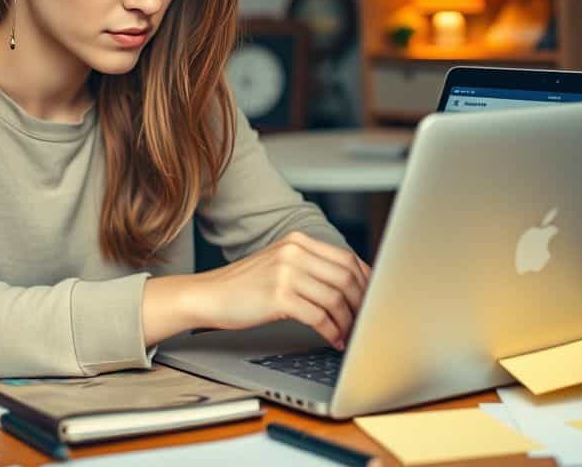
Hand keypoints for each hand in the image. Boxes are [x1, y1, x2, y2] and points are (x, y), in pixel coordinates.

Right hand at [192, 232, 370, 349]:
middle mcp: (294, 251)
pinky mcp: (278, 296)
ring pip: (335, 298)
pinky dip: (331, 332)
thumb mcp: (280, 265)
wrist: (208, 295)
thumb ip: (311, 268)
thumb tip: (350, 287)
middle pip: (346, 277)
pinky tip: (333, 340)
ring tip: (349, 334)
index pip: (347, 258)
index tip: (373, 300)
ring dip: (348, 321)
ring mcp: (286, 272)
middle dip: (361, 304)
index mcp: (298, 241)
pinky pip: (318, 316)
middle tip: (365, 321)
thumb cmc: (244, 286)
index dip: (366, 282)